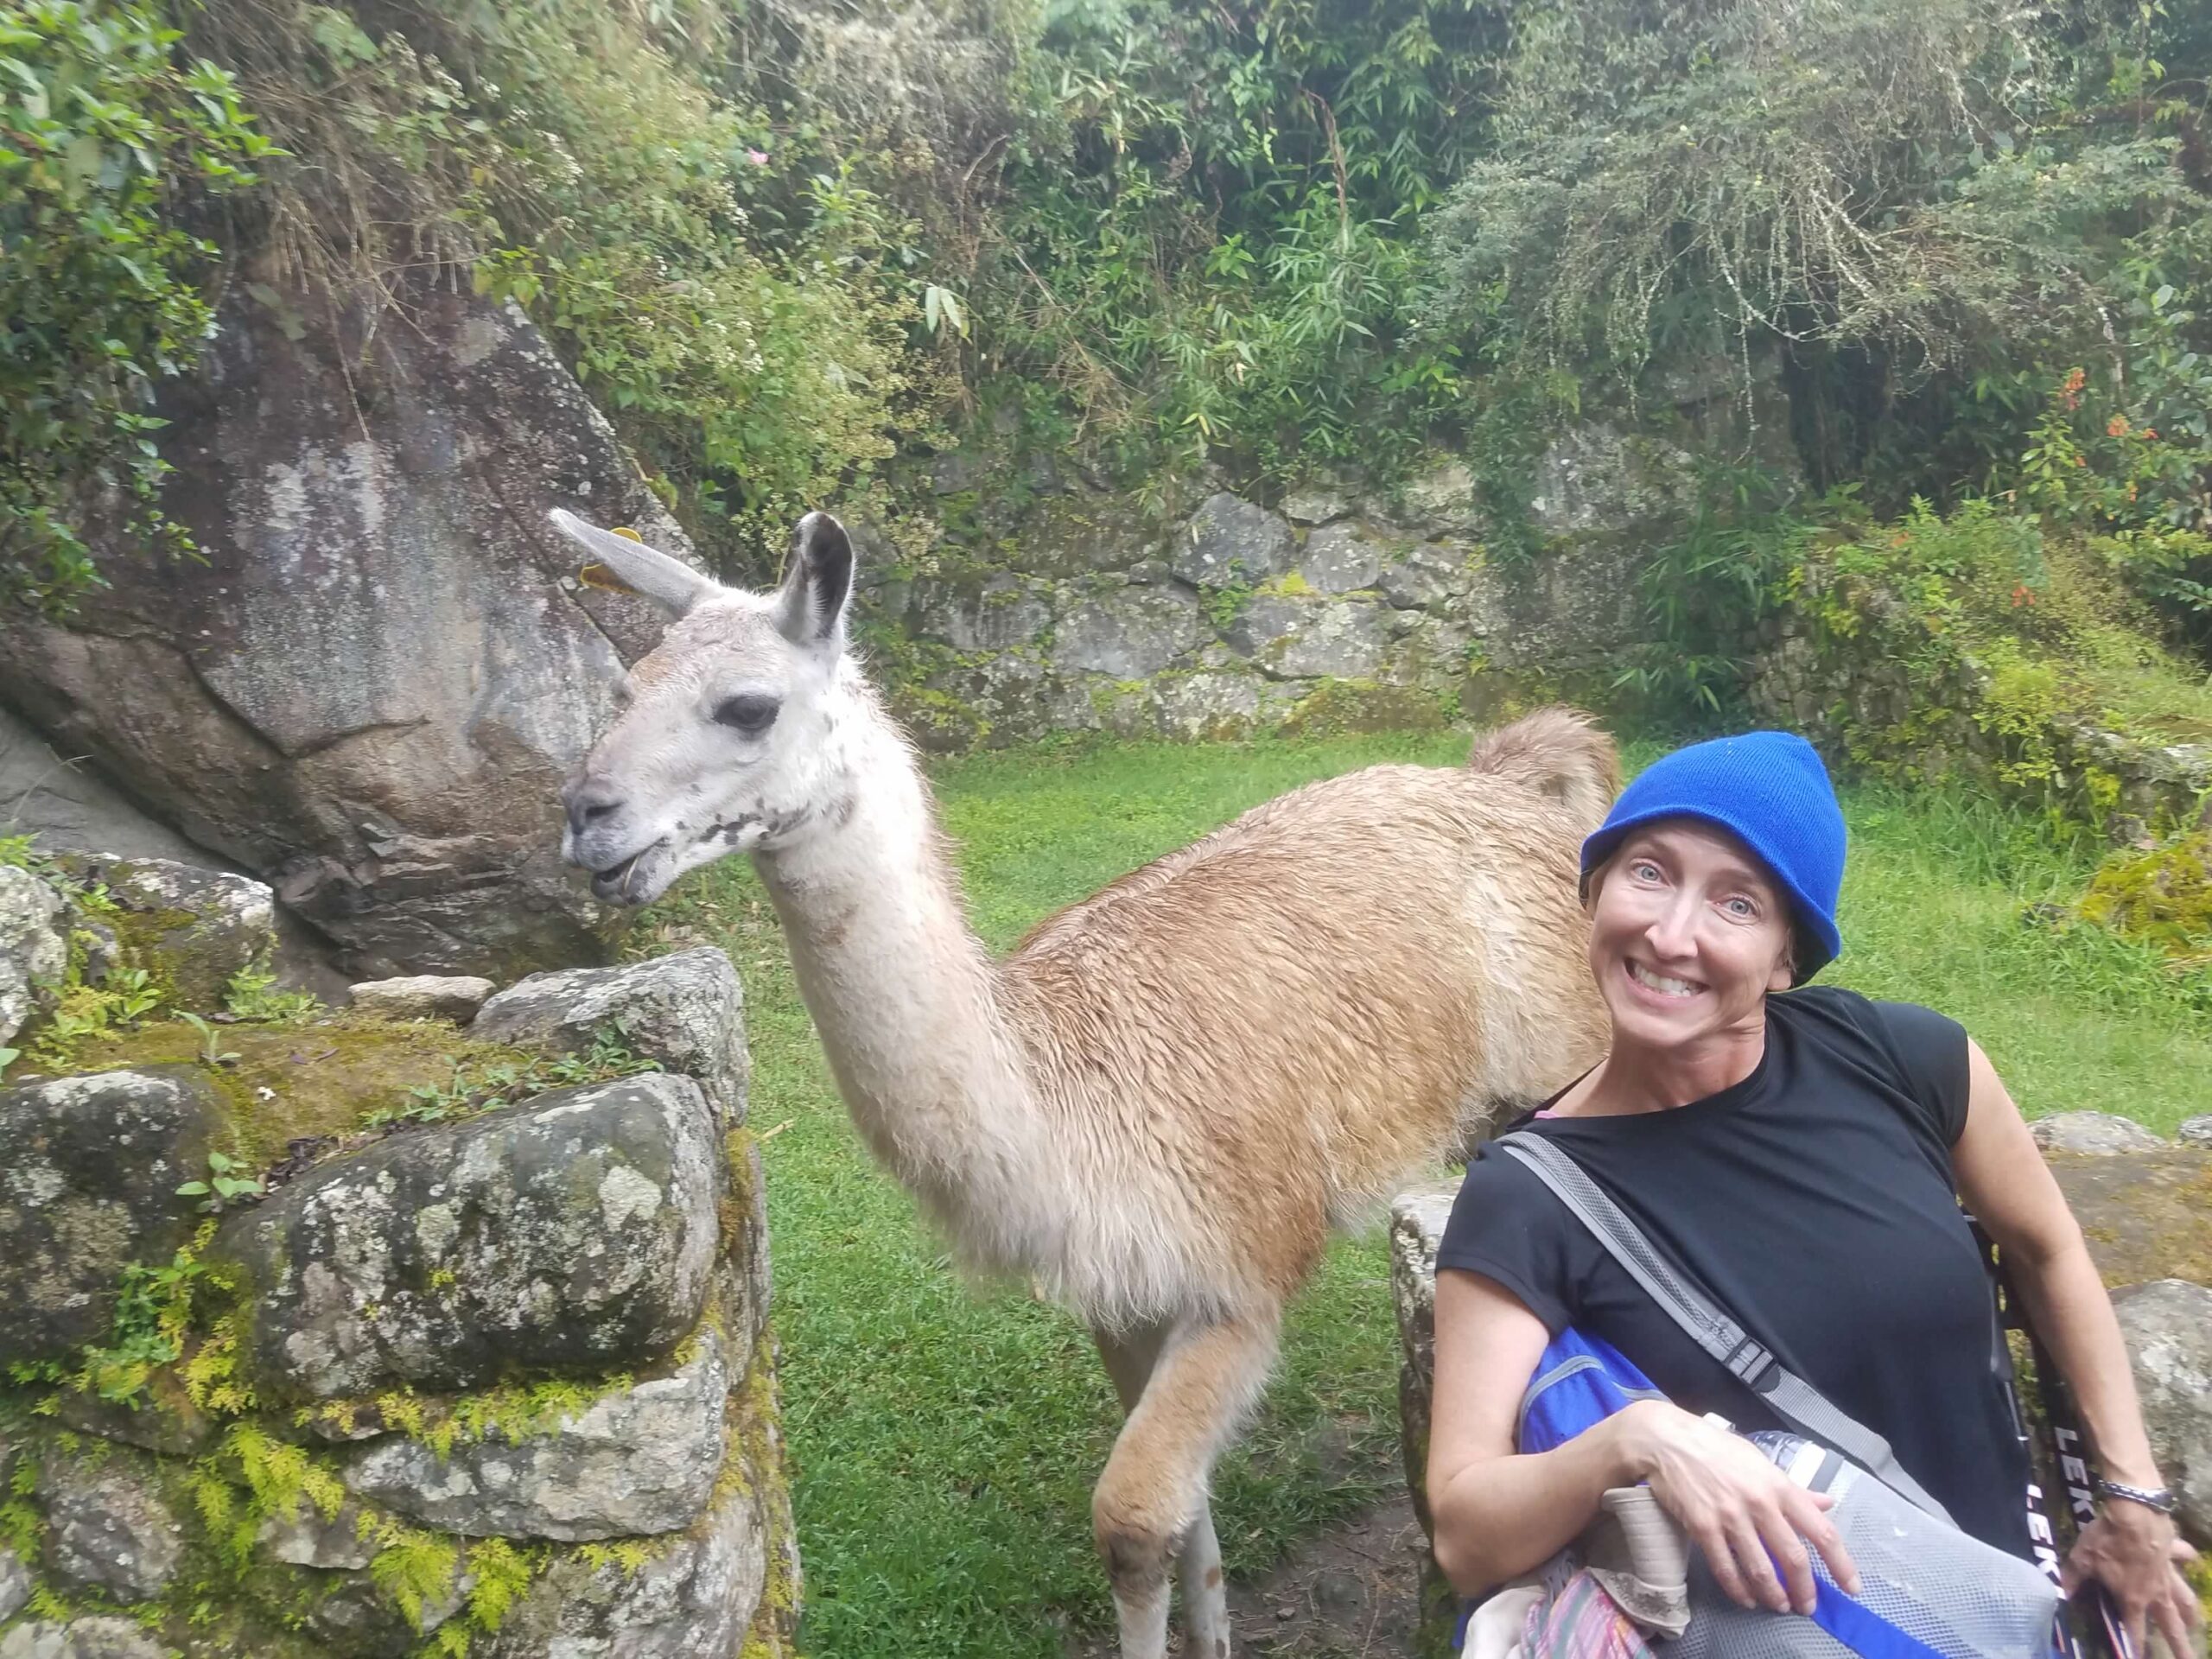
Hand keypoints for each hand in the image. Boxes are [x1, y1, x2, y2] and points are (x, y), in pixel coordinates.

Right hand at [1614, 1400, 1860, 1615]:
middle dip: (1804, 1589)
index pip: (1821, 1530)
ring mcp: (1730, 1516)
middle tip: (1806, 1606)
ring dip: (1773, 1594)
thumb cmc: (1718, 1449)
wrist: (1668, 1441)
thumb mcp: (1762, 1462)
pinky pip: (1725, 1568)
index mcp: (1779, 1486)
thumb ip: (1795, 1489)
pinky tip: (1746, 1599)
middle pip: (1793, 1557)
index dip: (1840, 1563)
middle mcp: (1760, 1502)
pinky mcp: (1702, 1527)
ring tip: (1779, 1605)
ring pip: (1760, 1568)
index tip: (1850, 1587)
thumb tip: (1827, 1503)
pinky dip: (1738, 1590)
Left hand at [2062, 1500, 2200, 1658]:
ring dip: (2190, 1613)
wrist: (2134, 1512)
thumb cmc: (2106, 1539)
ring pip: (2185, 1599)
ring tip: (2194, 1625)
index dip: (2133, 1647)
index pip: (2133, 1630)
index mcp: (2132, 1598)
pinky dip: (2187, 1556)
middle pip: (2171, 1626)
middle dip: (2180, 1647)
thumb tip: (2061, 1593)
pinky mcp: (2174, 1551)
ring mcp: (2168, 1573)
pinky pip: (2184, 1556)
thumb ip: (2072, 1579)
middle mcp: (2155, 1592)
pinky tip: (2191, 1557)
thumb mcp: (2082, 1559)